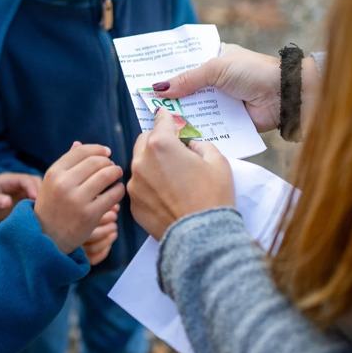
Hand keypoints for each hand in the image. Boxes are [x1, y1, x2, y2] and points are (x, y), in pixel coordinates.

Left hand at [0, 172, 41, 223]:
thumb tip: (8, 202)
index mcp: (10, 180)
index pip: (26, 180)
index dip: (32, 188)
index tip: (35, 199)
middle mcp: (19, 184)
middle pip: (37, 184)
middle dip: (42, 194)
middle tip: (43, 208)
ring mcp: (24, 192)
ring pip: (40, 192)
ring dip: (43, 201)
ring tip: (43, 213)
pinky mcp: (26, 201)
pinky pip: (37, 202)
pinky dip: (41, 207)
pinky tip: (40, 217)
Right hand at [35, 142, 125, 254]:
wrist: (46, 238)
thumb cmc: (51, 206)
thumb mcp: (52, 183)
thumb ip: (66, 163)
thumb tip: (78, 143)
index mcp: (54, 173)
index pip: (81, 151)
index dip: (98, 149)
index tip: (107, 152)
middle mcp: (64, 184)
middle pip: (96, 162)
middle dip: (108, 162)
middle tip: (113, 166)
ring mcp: (77, 200)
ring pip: (107, 175)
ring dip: (116, 172)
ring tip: (117, 175)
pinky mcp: (90, 214)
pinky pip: (113, 195)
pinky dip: (119, 190)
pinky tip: (117, 190)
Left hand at [128, 108, 234, 239]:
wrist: (202, 238)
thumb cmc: (213, 197)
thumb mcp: (217, 161)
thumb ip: (200, 144)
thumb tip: (189, 145)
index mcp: (162, 145)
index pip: (161, 121)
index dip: (165, 116)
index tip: (164, 114)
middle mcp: (142, 161)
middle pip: (145, 140)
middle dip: (157, 140)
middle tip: (173, 148)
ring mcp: (135, 184)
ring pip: (140, 163)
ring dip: (152, 163)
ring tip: (171, 176)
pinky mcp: (134, 204)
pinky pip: (140, 186)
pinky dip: (150, 185)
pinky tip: (166, 194)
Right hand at [152, 43, 281, 131]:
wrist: (285, 96)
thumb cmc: (253, 72)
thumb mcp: (216, 68)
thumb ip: (187, 79)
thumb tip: (158, 88)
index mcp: (215, 59)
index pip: (185, 64)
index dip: (167, 71)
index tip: (145, 79)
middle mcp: (217, 81)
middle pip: (188, 89)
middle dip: (170, 97)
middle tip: (145, 104)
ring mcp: (223, 101)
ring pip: (196, 108)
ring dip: (181, 114)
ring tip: (156, 122)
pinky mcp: (229, 121)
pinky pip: (209, 125)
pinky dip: (196, 129)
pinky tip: (177, 135)